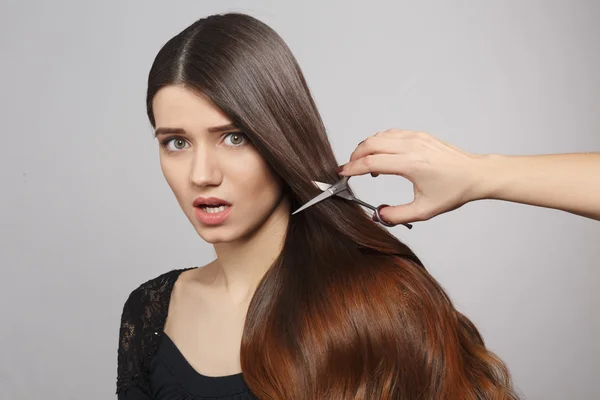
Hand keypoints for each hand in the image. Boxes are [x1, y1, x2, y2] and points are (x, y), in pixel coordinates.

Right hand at [338, 129, 484, 225]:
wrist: (475, 174)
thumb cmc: (453, 191)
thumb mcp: (424, 210)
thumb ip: (397, 215)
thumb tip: (378, 215)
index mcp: (411, 164)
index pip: (371, 162)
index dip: (353, 168)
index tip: (343, 174)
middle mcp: (411, 147)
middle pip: (370, 144)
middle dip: (355, 156)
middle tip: (350, 168)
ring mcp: (415, 138)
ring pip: (379, 136)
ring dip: (367, 148)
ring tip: (366, 164)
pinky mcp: (419, 135)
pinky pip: (391, 134)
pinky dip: (380, 142)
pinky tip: (381, 155)